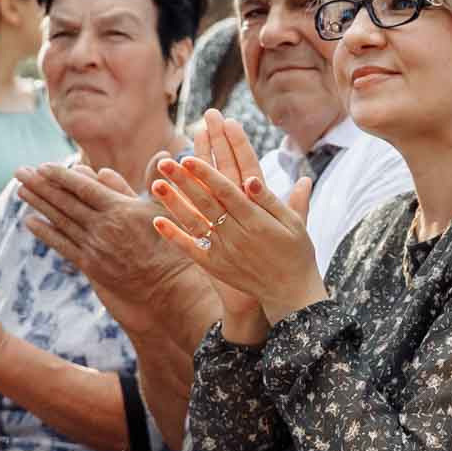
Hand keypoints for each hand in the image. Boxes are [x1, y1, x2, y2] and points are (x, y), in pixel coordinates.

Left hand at [16, 161, 205, 327]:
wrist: (168, 286)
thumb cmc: (171, 245)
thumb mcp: (166, 209)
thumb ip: (156, 180)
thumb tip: (162, 154)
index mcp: (120, 208)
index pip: (83, 187)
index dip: (60, 176)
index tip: (43, 166)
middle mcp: (102, 225)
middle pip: (64, 201)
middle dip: (40, 185)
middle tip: (20, 171)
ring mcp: (94, 246)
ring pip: (59, 220)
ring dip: (38, 204)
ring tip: (21, 190)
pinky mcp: (91, 265)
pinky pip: (62, 245)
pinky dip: (45, 233)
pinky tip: (30, 222)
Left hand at [150, 127, 324, 328]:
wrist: (290, 292)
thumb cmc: (296, 252)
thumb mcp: (295, 223)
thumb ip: (272, 201)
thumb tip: (252, 179)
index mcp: (257, 221)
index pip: (227, 192)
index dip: (207, 175)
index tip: (190, 158)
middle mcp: (237, 235)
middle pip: (206, 203)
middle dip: (184, 181)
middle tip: (165, 162)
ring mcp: (224, 251)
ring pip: (194, 223)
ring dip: (174, 204)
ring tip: (156, 184)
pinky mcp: (216, 266)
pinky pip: (192, 249)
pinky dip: (174, 236)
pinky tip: (157, 221)